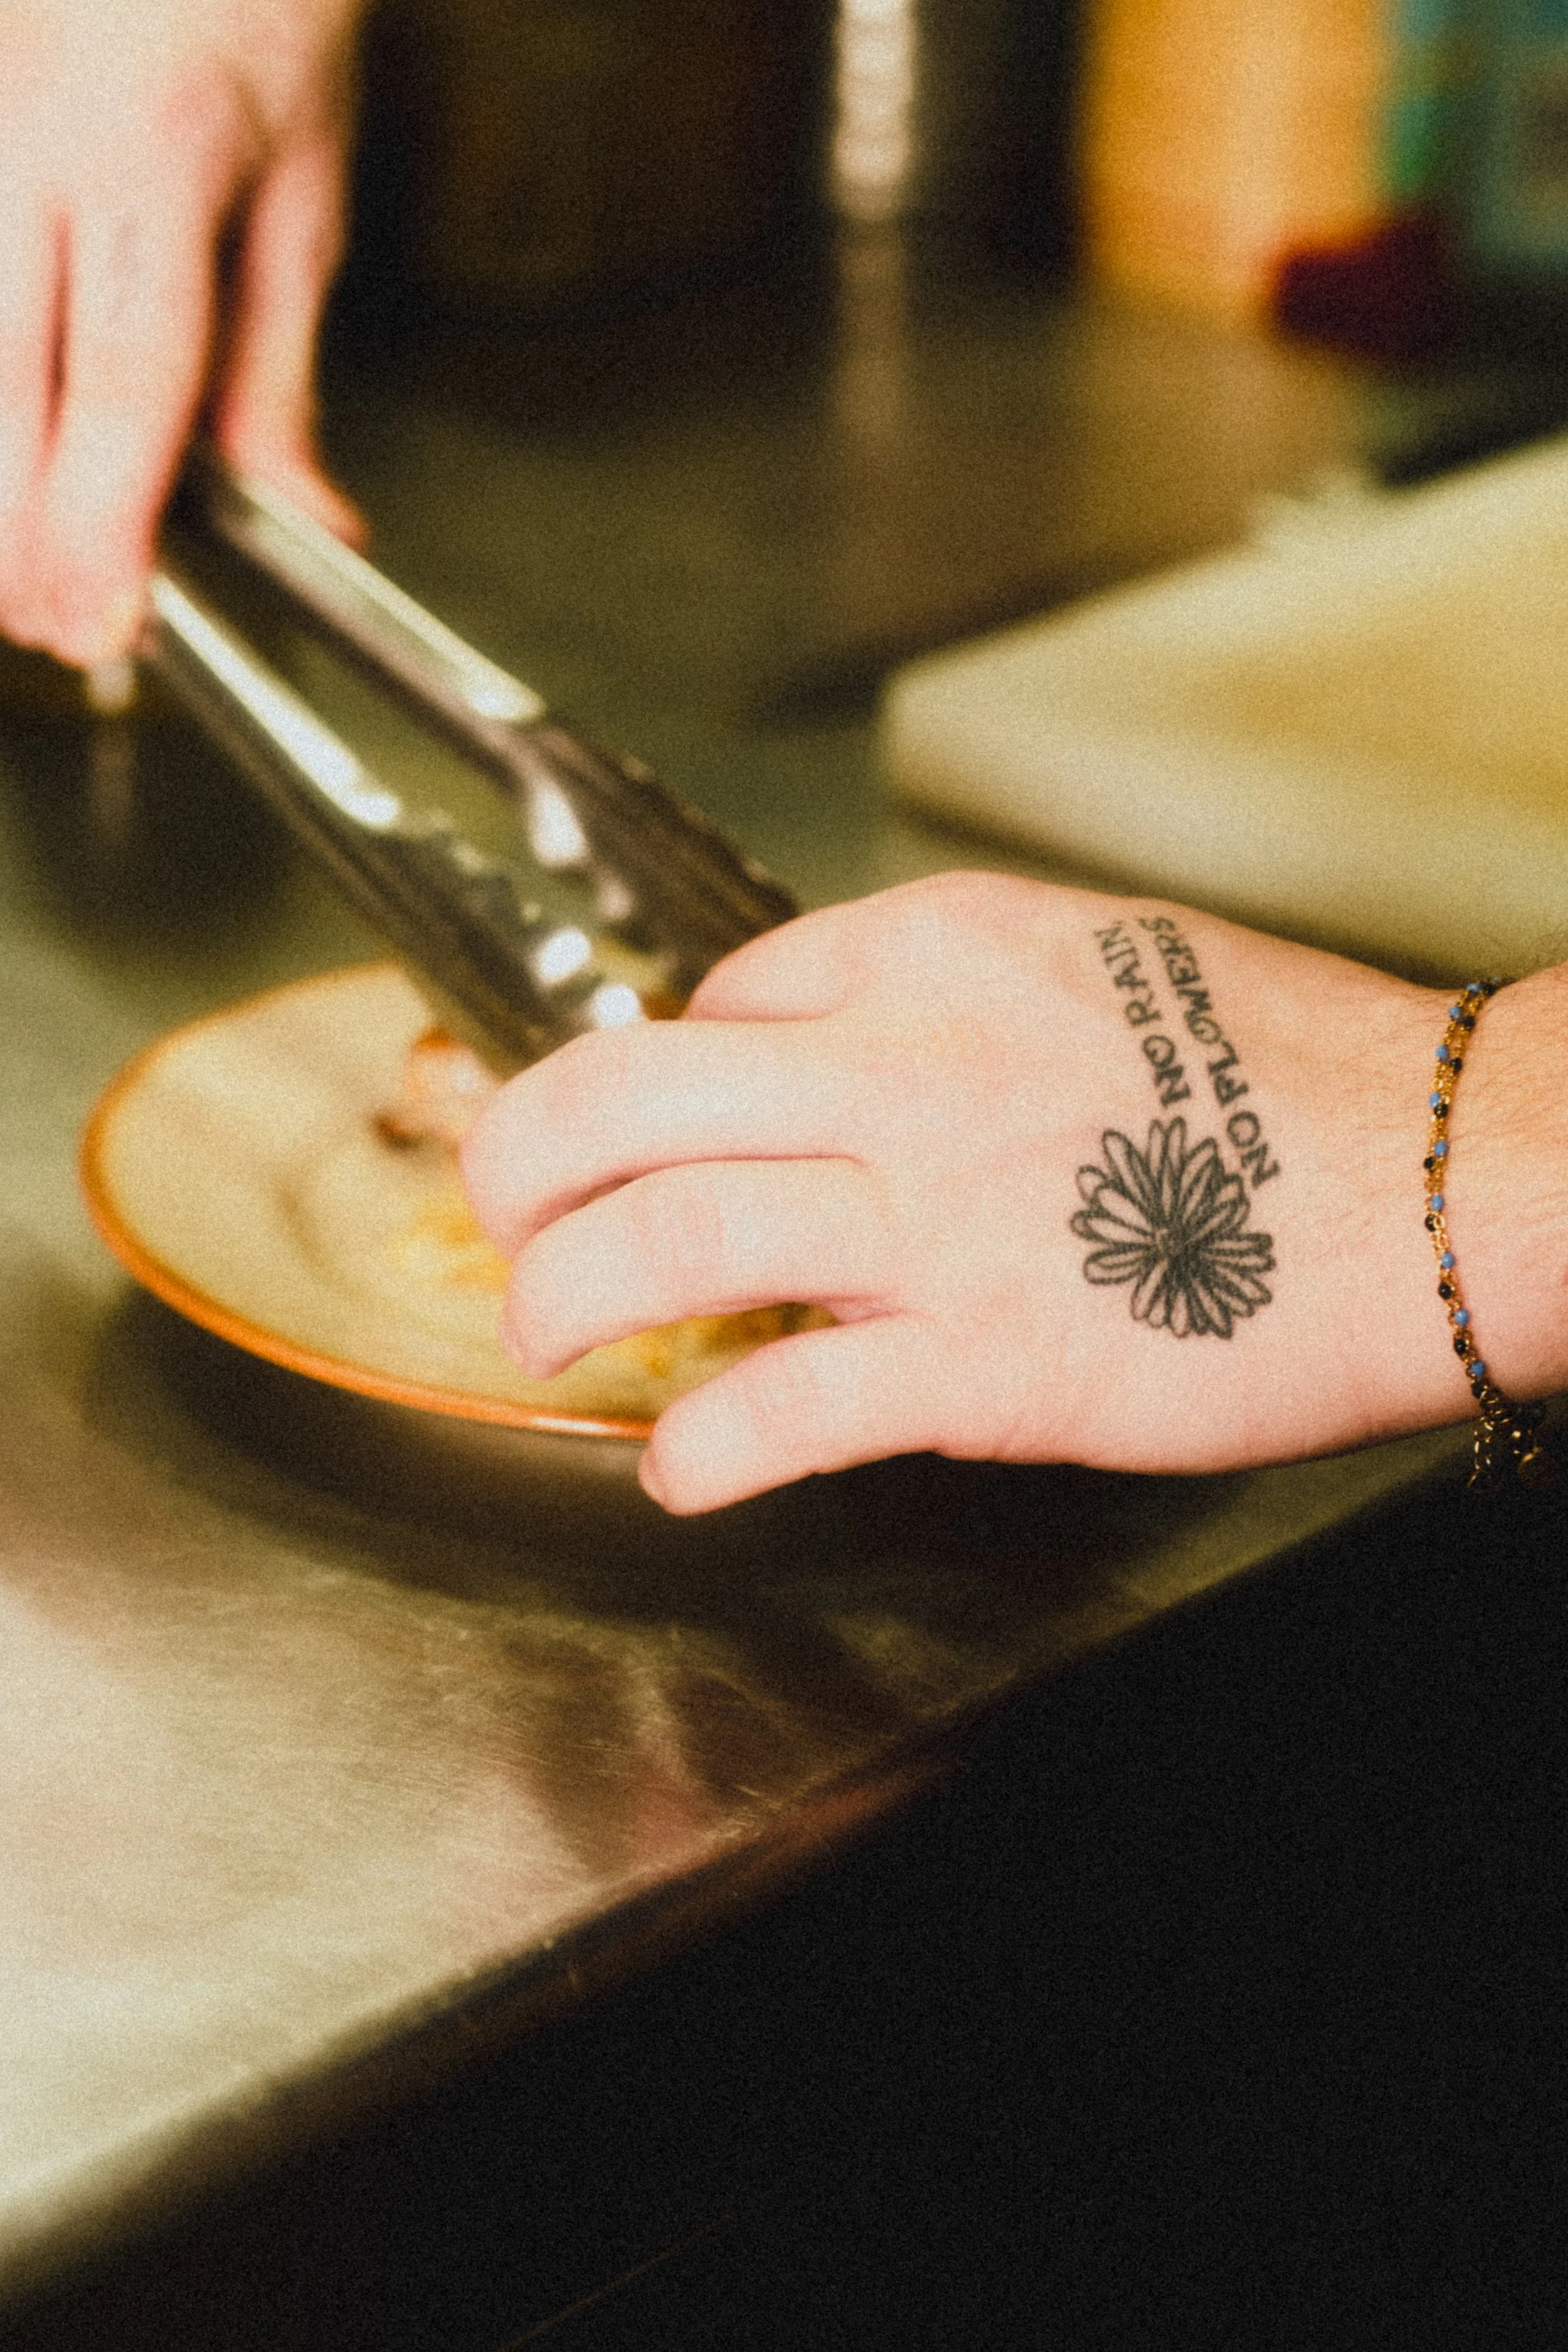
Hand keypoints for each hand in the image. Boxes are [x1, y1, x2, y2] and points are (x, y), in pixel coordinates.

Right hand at [0, 0, 364, 667]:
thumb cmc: (248, 18)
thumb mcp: (301, 199)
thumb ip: (276, 373)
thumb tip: (304, 521)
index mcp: (150, 159)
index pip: (122, 378)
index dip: (108, 520)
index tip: (110, 619)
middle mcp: (22, 150)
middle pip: (2, 395)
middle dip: (26, 542)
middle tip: (67, 632)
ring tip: (35, 578)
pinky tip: (18, 472)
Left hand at [462, 872, 1567, 1512]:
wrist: (1446, 1180)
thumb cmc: (1293, 1077)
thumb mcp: (1099, 964)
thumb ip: (946, 1004)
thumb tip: (812, 1061)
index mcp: (937, 952)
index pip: (714, 1001)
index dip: (656, 1079)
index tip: (646, 1136)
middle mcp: (910, 1066)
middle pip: (622, 1093)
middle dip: (520, 1164)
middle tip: (504, 1215)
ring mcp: (941, 1216)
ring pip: (664, 1236)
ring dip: (562, 1298)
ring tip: (546, 1335)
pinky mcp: (991, 1360)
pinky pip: (787, 1409)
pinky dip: (699, 1450)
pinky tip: (677, 1469)